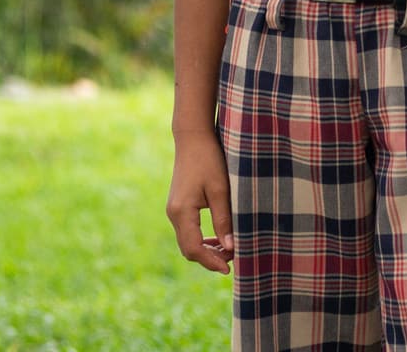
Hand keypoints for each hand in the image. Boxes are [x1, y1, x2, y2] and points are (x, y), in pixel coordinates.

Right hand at [165, 131, 233, 274]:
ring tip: (229, 251)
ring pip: (188, 242)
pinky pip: (188, 232)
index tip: (229, 268)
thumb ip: (224, 219)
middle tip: (233, 261)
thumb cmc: (209, 159)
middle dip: (209, 259)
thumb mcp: (221, 189)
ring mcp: (174, 211)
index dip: (211, 261)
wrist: (193, 138)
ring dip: (207, 250)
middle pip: (188, 249)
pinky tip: (219, 239)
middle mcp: (173, 214)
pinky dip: (202, 240)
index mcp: (182, 211)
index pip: (194, 248)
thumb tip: (231, 248)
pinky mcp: (179, 206)